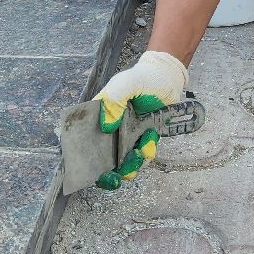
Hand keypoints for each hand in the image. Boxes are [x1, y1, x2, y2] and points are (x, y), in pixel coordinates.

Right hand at [92, 50, 187, 189]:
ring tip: (138, 154)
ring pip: (126, 160)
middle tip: (115, 177)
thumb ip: (113, 101)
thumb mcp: (124, 84)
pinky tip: (150, 137)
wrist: (167, 76)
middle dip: (110, 173)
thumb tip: (105, 126)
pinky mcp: (146, 137)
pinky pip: (145, 153)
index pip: (88, 139)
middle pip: (106, 158)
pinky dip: (147, 151)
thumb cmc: (142, 78)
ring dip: (131, 164)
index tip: (90, 172)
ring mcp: (131, 135)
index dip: (86, 158)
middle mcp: (114, 129)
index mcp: (102, 116)